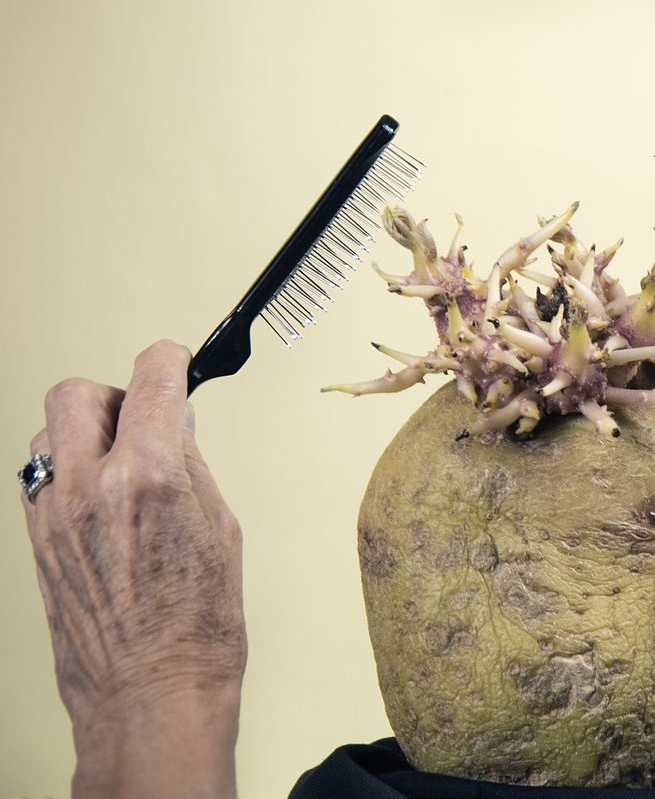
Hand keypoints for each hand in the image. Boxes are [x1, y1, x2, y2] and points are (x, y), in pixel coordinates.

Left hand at [23, 341, 245, 798]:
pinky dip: (67, 471)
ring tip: (118, 462)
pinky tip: (99, 499)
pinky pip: (39, 478)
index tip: (174, 359)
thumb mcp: (220, 527)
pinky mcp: (35, 542)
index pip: (151, 379)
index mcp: (148, 475)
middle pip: (78, 394)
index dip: (168, 360)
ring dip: (84, 433)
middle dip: (115, 394)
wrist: (152, 692)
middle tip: (143, 417)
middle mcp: (90, 486)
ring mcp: (53, 514)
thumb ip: (189, 466)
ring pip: (48, 433)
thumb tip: (174, 427)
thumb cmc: (197, 626)